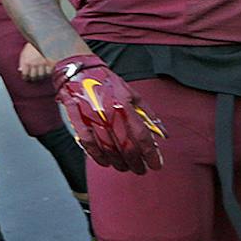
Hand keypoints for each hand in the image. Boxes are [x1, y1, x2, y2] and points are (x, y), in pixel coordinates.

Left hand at [18, 41, 52, 81]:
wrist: (45, 36)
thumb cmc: (34, 44)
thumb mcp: (25, 51)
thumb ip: (22, 62)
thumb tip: (20, 70)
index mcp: (26, 61)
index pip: (25, 75)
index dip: (26, 77)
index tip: (27, 78)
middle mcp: (34, 64)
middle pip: (34, 77)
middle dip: (34, 77)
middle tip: (35, 76)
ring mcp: (43, 64)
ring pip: (42, 76)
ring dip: (42, 74)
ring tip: (42, 71)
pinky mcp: (51, 63)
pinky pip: (50, 72)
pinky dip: (49, 72)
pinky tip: (48, 69)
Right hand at [53, 55, 164, 173]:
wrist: (77, 70)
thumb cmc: (107, 82)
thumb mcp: (132, 93)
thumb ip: (148, 114)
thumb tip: (163, 134)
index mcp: (125, 105)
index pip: (141, 135)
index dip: (150, 154)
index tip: (156, 165)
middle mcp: (109, 112)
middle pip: (125, 146)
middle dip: (135, 162)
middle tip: (140, 170)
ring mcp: (91, 117)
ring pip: (107, 148)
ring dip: (118, 162)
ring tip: (125, 167)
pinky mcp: (77, 120)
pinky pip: (88, 143)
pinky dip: (97, 156)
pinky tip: (105, 162)